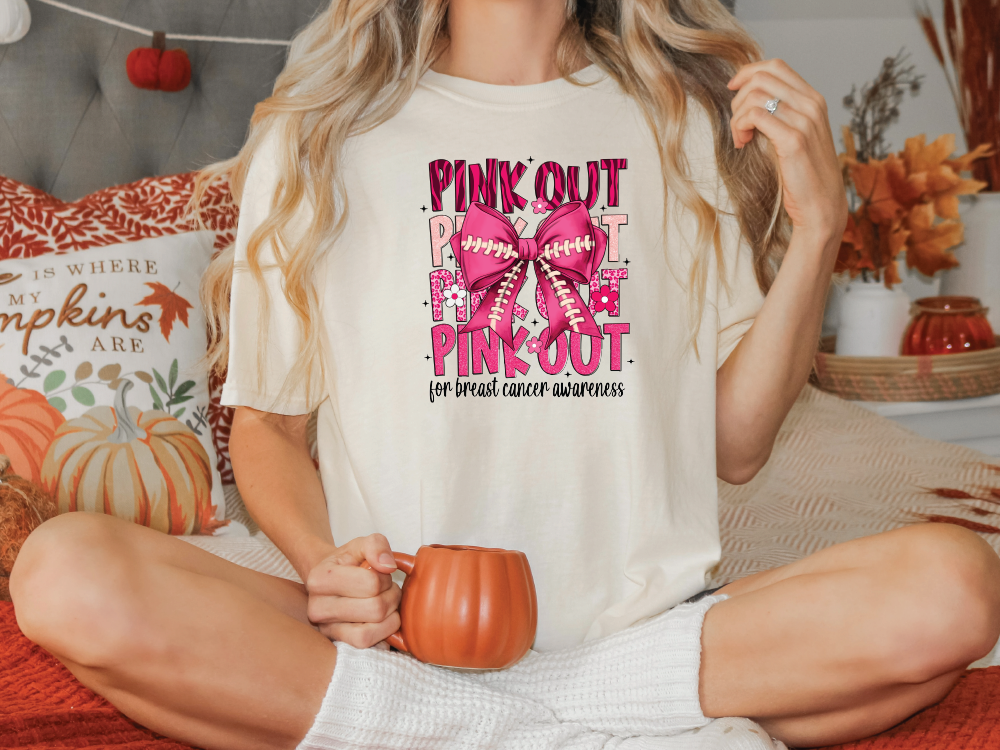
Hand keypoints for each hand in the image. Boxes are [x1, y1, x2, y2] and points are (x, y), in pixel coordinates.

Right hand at [305, 533, 401, 648]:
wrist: (330, 580)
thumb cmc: (347, 563)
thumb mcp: (360, 545)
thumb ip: (376, 545)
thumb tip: (388, 566)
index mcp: (320, 579)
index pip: (371, 583)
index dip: (385, 577)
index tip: (381, 574)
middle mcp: (317, 608)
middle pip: (375, 609)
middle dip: (391, 597)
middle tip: (388, 590)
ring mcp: (326, 629)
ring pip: (370, 632)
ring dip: (389, 617)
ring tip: (386, 604)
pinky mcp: (337, 643)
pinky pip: (367, 645)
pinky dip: (383, 633)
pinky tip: (382, 620)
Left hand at [728, 59, 847, 245]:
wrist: (821, 206)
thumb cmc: (803, 175)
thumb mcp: (794, 135)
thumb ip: (780, 114)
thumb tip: (749, 99)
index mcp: (813, 100)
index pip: (776, 66)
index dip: (748, 72)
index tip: (733, 89)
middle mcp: (812, 105)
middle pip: (762, 77)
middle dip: (739, 97)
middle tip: (738, 124)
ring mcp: (805, 121)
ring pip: (756, 95)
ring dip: (738, 115)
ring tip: (740, 138)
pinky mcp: (793, 140)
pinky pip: (755, 115)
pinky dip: (740, 126)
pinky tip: (742, 143)